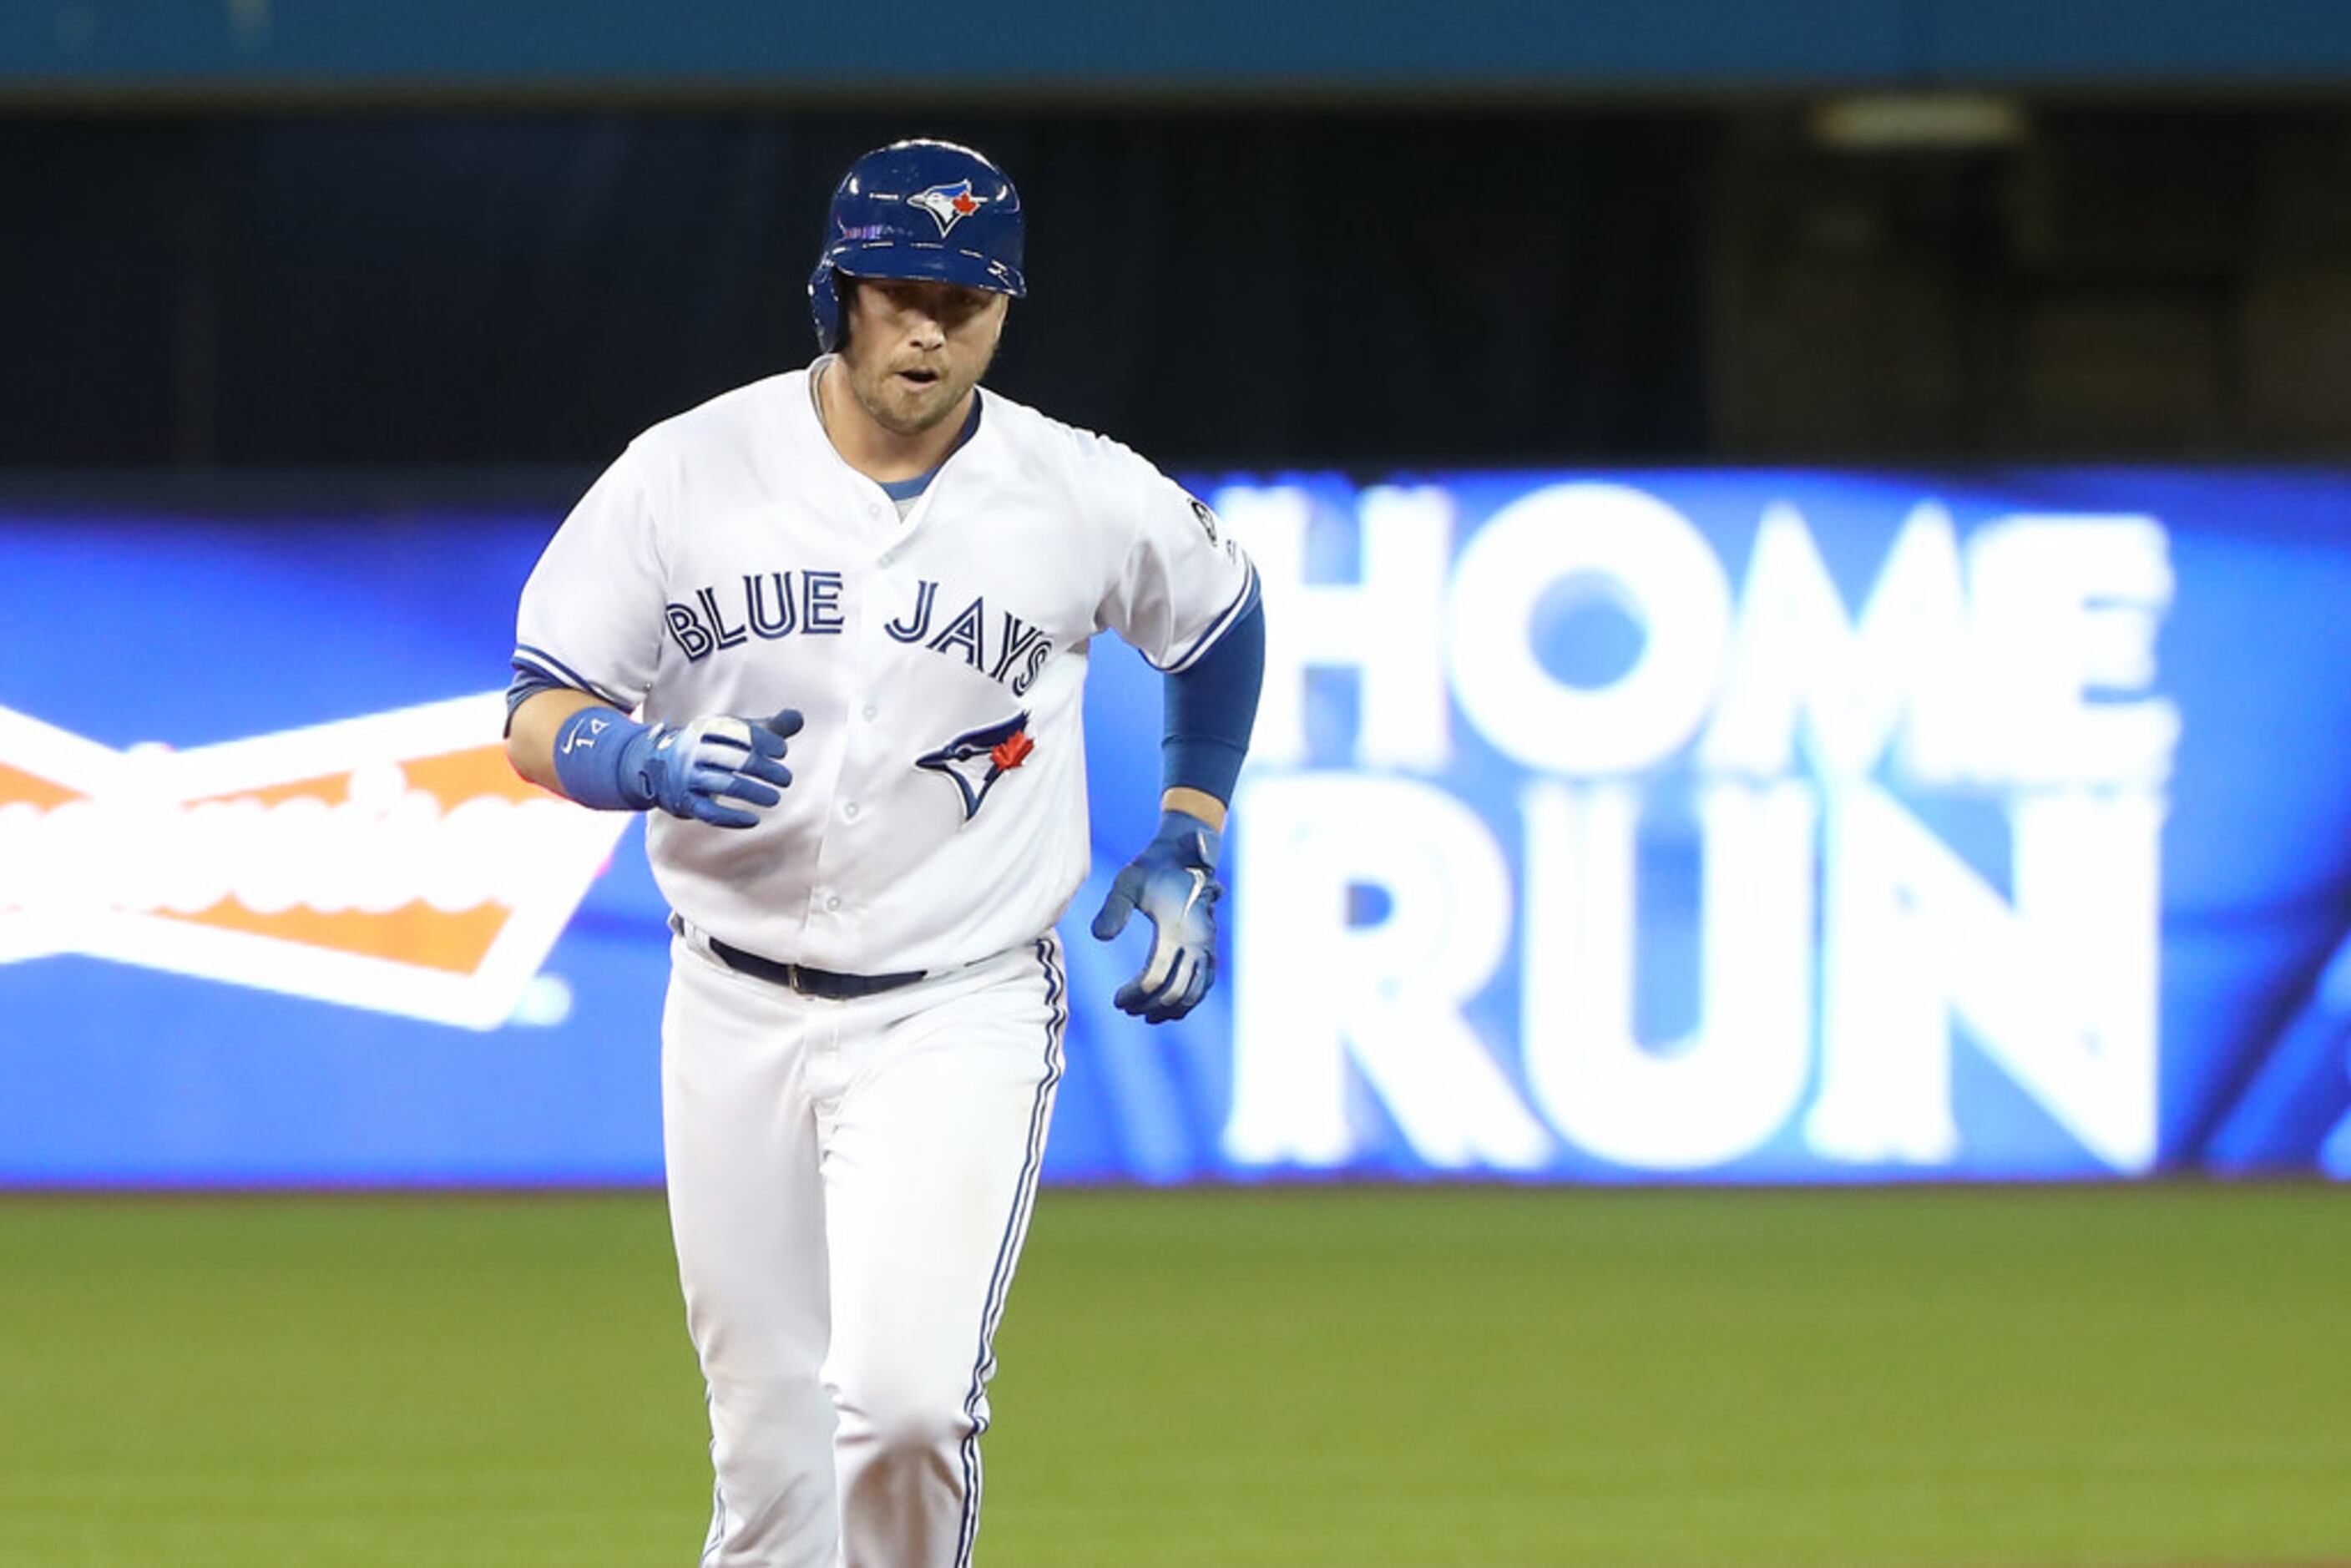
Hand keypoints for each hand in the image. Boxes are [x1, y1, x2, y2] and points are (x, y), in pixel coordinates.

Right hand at [625, 708, 802, 828]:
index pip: (734, 732)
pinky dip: (731, 818)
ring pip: (721, 784)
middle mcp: (694, 751)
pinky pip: (709, 812)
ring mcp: (687, 777)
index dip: (760, 740)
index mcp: (707, 729)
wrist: (659, 768)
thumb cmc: (712, 746)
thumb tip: (798, 717)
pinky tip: (753, 820)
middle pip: (730, 758)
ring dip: (751, 792)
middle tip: (786, 779)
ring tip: (775, 798)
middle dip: (761, 768)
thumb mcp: (737, 732)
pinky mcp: (685, 802)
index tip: (782, 751)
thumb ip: (769, 727)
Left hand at [1090, 809, 1222, 1023]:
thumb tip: (1100, 938)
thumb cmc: (1153, 868)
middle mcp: (1196, 942)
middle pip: (1176, 992)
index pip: (1157, 977)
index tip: (1117, 1001)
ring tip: (1147, 1017)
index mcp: (1176, 930)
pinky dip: (1191, 999)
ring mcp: (1207, 946)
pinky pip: (1206, 982)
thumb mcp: (1128, 882)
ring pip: (1195, 992)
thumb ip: (1113, 909)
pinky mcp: (1210, 946)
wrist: (1185, 854)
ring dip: (1171, 1009)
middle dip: (1149, 1007)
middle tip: (1126, 1009)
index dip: (1135, 995)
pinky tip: (1171, 1008)